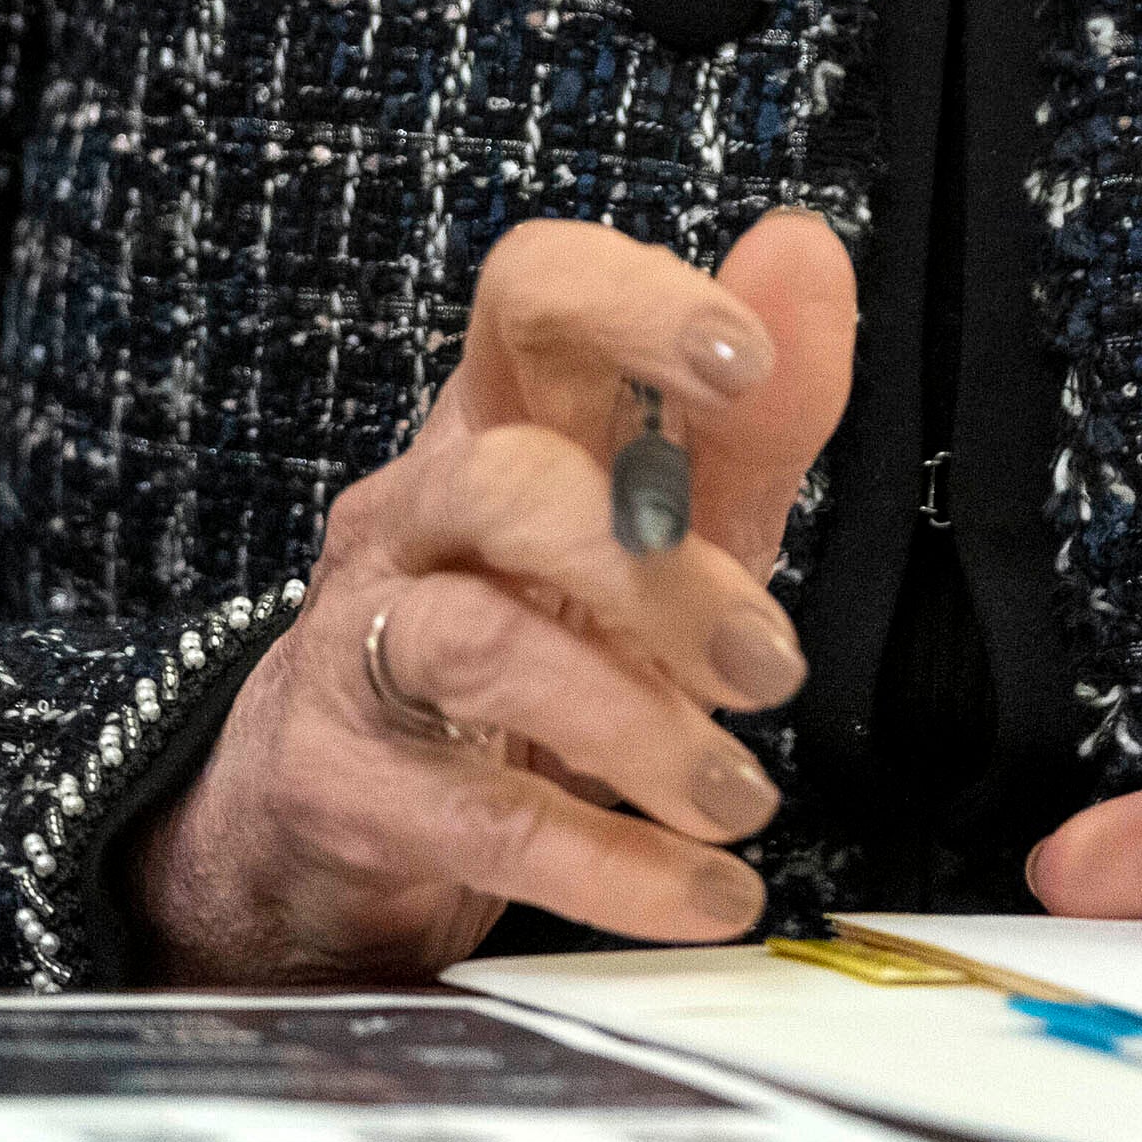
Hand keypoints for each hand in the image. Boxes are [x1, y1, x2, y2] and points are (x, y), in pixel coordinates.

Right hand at [129, 210, 856, 982]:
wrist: (336, 804)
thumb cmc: (528, 629)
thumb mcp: (663, 527)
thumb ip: (748, 413)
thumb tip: (805, 250)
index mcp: (500, 419)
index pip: (531, 294)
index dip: (631, 306)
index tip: (743, 360)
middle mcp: (418, 512)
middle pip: (507, 484)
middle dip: (658, 576)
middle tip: (770, 668)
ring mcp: (361, 643)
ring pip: (477, 647)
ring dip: (634, 728)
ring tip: (740, 798)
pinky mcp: (342, 782)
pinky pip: (476, 817)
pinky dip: (608, 865)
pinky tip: (699, 891)